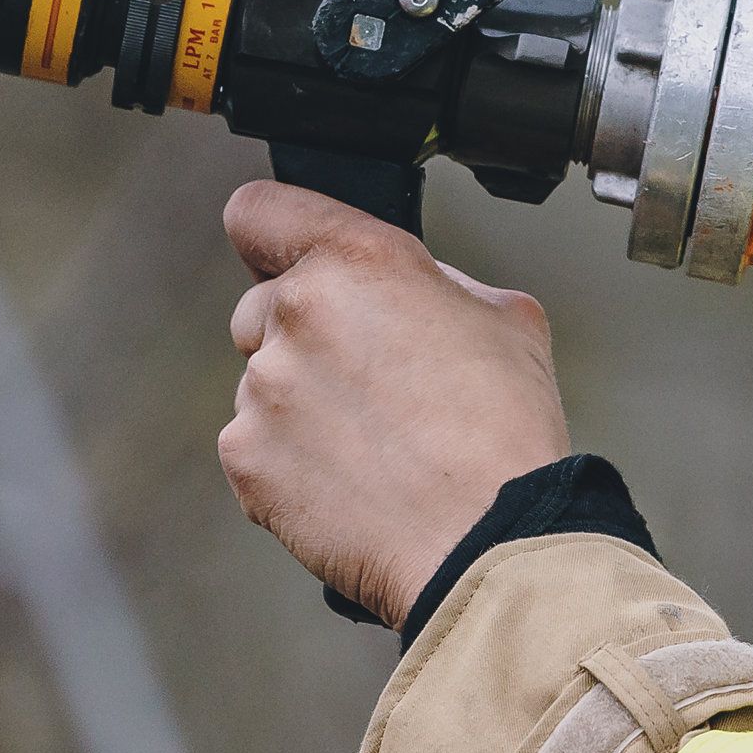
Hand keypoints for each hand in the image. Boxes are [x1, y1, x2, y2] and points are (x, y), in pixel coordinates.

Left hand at [218, 181, 571, 626]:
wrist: (488, 541)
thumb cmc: (505, 434)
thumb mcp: (505, 316)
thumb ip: (434, 284)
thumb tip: (406, 293)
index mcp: (358, 262)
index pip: (260, 210)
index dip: (278, 232)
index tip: (289, 254)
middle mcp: (296, 315)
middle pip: (262, 305)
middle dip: (304, 333)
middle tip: (368, 379)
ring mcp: (262, 391)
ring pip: (262, 380)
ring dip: (300, 402)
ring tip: (374, 444)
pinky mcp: (246, 460)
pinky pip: (255, 445)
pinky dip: (289, 461)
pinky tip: (351, 480)